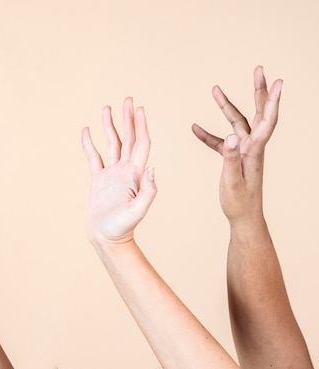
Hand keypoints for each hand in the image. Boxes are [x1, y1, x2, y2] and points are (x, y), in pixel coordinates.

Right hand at [82, 98, 156, 247]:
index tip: (140, 109)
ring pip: (111, 144)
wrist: (107, 238)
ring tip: (106, 109)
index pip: (140, 144)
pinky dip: (89, 144)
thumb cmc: (123, 228)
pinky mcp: (98, 180)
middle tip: (127, 100)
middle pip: (127, 138)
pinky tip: (86, 132)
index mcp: (135, 174)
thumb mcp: (137, 211)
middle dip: (128, 119)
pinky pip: (93, 157)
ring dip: (109, 126)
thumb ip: (147, 191)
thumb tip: (151, 168)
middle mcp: (125, 171)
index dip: (141, 126)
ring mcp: (111, 175)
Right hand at [192, 66, 282, 223]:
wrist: (243, 217)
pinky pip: (221, 141)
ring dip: (227, 107)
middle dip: (258, 91)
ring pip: (237, 123)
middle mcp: (252, 147)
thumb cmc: (239, 202)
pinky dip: (208, 134)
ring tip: (215, 91)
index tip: (278, 82)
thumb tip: (231, 137)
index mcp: (254, 151)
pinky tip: (194, 128)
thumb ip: (231, 158)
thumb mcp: (232, 181)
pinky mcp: (235, 158)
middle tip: (259, 70)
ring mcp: (244, 151)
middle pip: (257, 113)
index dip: (272, 101)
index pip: (266, 121)